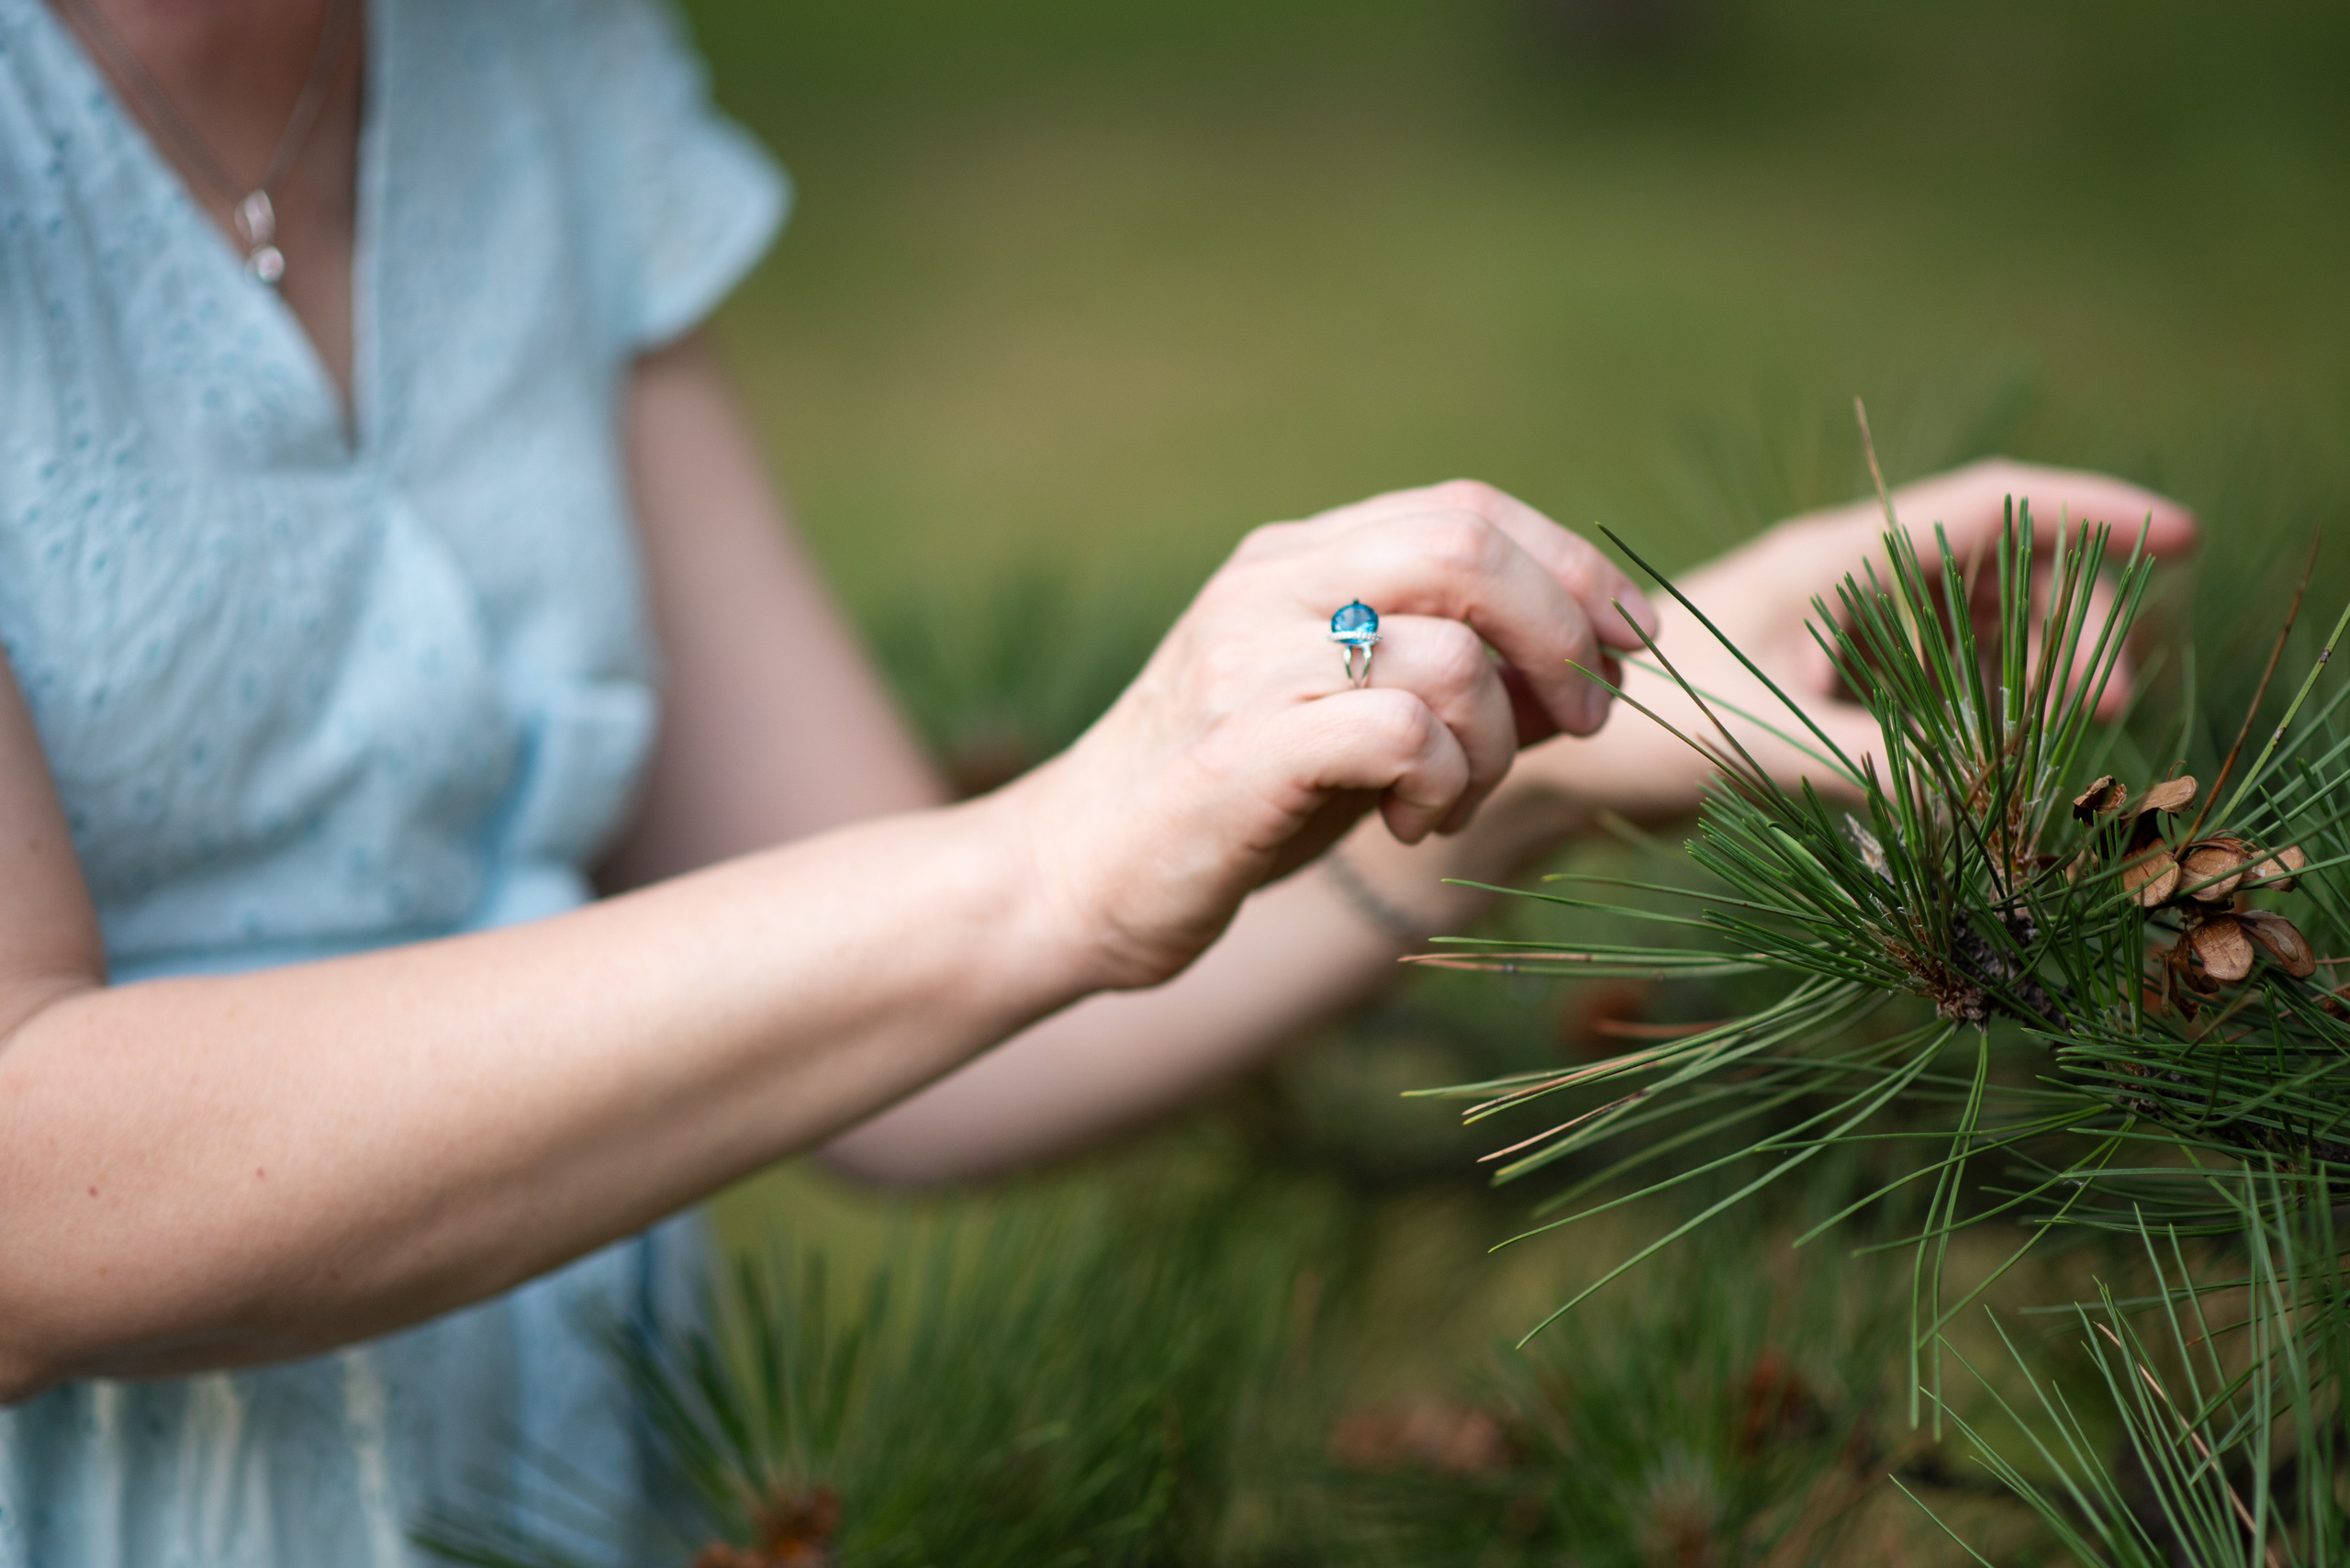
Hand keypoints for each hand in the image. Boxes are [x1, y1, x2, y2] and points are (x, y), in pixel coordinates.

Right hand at [1004, 480, 1657, 988]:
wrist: (1075, 878)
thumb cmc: (1231, 806)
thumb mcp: (1350, 722)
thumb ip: (1453, 681)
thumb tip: (1592, 670)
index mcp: (1294, 560)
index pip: (1465, 507)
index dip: (1572, 565)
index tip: (1631, 639)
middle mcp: (1268, 586)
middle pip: (1467, 547)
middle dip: (1562, 634)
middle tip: (1585, 719)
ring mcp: (1247, 660)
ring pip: (1450, 652)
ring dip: (1495, 743)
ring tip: (1450, 802)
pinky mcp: (1239, 746)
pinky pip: (1403, 732)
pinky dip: (1445, 783)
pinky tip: (1411, 822)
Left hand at [1499, 459, 2198, 828]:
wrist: (1564, 755)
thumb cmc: (1646, 731)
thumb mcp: (1772, 746)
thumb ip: (1885, 768)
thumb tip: (1991, 799)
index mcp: (1837, 561)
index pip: (1990, 506)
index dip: (2090, 515)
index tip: (2177, 536)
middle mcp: (1848, 578)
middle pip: (2005, 566)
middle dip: (2071, 623)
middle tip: (2097, 706)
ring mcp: (1843, 624)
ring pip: (1980, 621)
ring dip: (2033, 668)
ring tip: (2062, 733)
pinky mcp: (1832, 674)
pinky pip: (1940, 670)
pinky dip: (1981, 704)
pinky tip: (1994, 759)